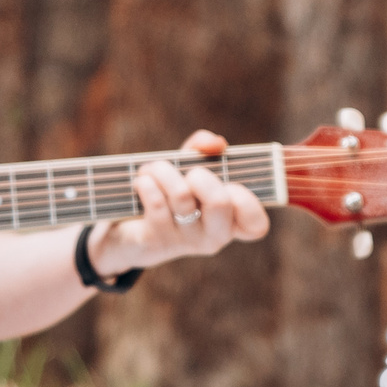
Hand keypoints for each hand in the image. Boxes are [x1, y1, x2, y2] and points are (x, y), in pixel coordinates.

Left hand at [90, 130, 270, 273]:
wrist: (130, 230)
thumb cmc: (170, 194)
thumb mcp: (189, 168)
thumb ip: (204, 150)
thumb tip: (216, 143)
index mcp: (230, 222)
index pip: (256, 225)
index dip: (248, 202)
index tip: (230, 185)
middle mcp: (213, 237)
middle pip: (220, 203)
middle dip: (200, 176)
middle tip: (189, 174)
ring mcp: (185, 243)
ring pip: (182, 196)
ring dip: (164, 171)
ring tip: (154, 168)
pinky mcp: (156, 243)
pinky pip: (156, 204)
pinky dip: (147, 183)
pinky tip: (142, 181)